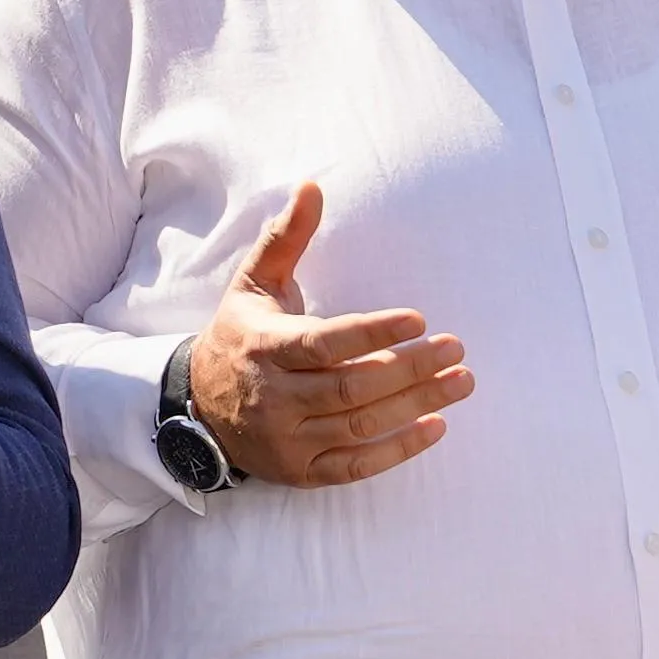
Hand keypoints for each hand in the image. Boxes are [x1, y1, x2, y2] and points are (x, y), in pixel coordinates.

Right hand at [185, 182, 471, 487]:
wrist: (197, 409)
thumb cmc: (239, 336)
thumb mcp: (254, 284)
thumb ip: (286, 238)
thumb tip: (313, 186)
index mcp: (266, 347)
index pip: (326, 343)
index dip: (374, 334)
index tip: (419, 319)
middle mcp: (276, 397)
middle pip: (353, 386)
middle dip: (411, 368)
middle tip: (456, 350)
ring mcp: (288, 439)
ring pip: (360, 424)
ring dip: (417, 405)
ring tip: (461, 383)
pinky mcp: (301, 472)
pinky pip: (355, 467)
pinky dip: (397, 450)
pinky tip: (437, 426)